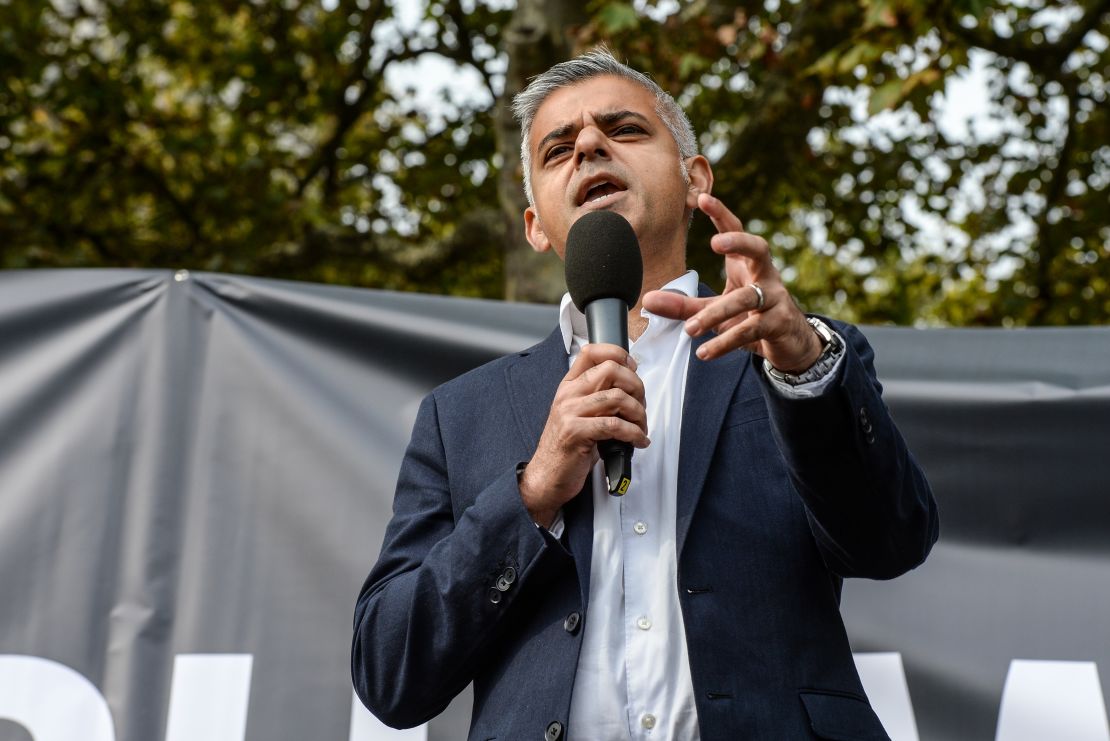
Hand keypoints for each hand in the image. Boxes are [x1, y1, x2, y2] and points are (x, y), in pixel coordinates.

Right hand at [519, 344, 648, 526]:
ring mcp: (570, 413)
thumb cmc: (567, 448)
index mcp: (568, 386)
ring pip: (617, 398)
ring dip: (638, 414)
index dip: (617, 354)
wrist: (546, 477)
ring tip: (641, 427)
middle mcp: (568, 395)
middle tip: (641, 405)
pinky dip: (634, 434)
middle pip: (610, 370)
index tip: (632, 368)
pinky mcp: (576, 433)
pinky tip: (638, 441)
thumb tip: (631, 387)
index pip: (591, 352)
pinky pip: (614, 425)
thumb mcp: (579, 415)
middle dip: (636, 386)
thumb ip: (597, 397)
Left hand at [642, 193, 820, 371]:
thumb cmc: (750, 315)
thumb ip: (683, 305)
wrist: (789, 342)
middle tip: (716, 243)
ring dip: (716, 313)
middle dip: (738, 242)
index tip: (702, 198)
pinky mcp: (778, 324)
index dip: (721, 214)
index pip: (736, 230)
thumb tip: (648, 300)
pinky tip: (704, 352)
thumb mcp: (715, 309)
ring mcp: (775, 298)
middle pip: (758, 249)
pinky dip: (725, 342)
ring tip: (690, 328)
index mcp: (748, 263)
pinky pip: (750, 330)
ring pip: (747, 298)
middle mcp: (765, 275)